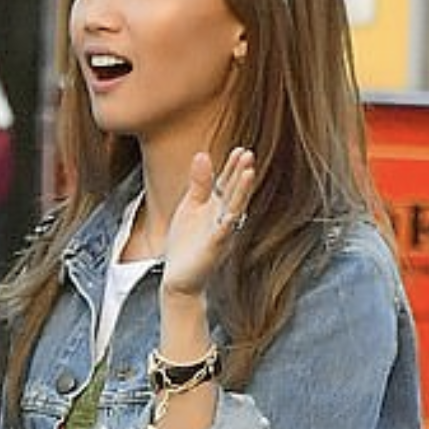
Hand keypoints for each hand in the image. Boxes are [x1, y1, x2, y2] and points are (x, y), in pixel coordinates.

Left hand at [160, 146, 256, 299]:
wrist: (179, 278)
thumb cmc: (186, 244)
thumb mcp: (190, 207)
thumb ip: (198, 184)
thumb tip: (203, 154)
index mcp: (215, 208)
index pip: (227, 184)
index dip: (232, 168)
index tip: (240, 150)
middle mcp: (222, 219)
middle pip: (234, 193)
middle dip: (240, 174)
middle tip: (249, 154)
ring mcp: (220, 234)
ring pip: (233, 210)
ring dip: (241, 192)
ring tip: (249, 174)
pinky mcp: (213, 249)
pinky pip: (222, 234)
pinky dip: (226, 223)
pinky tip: (231, 213)